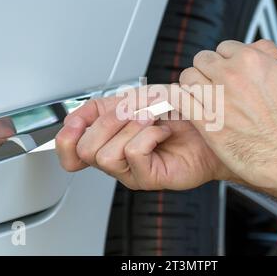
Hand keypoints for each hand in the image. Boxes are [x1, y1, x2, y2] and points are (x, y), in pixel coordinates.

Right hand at [55, 93, 231, 190]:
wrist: (210, 126)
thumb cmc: (178, 113)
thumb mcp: (137, 98)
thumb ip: (105, 106)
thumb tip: (78, 116)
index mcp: (108, 139)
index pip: (70, 148)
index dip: (66, 135)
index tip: (77, 121)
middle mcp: (116, 157)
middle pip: (85, 150)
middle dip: (108, 122)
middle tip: (132, 110)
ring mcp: (131, 170)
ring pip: (105, 155)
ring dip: (130, 128)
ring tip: (152, 120)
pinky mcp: (148, 178)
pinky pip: (133, 154)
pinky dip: (148, 135)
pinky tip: (162, 132)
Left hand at [179, 39, 276, 203]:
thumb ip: (272, 57)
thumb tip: (257, 48)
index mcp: (252, 62)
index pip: (223, 48)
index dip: (224, 60)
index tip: (225, 70)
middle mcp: (231, 76)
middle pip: (202, 60)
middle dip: (206, 70)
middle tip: (212, 83)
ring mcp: (216, 98)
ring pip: (187, 78)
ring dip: (192, 85)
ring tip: (200, 96)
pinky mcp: (206, 121)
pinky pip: (179, 100)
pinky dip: (178, 100)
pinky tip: (184, 105)